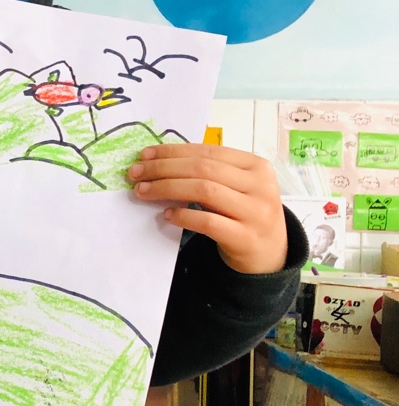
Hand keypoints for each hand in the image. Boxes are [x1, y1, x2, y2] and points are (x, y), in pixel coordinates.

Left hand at [127, 143, 287, 273]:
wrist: (269, 254)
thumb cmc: (243, 214)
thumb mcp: (234, 187)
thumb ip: (208, 173)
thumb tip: (157, 161)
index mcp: (256, 166)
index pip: (208, 151)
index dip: (173, 151)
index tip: (144, 155)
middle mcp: (260, 186)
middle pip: (203, 169)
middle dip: (163, 169)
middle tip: (135, 173)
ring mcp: (255, 213)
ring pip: (204, 190)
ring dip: (167, 188)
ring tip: (143, 191)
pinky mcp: (246, 238)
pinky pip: (208, 222)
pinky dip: (184, 216)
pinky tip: (167, 214)